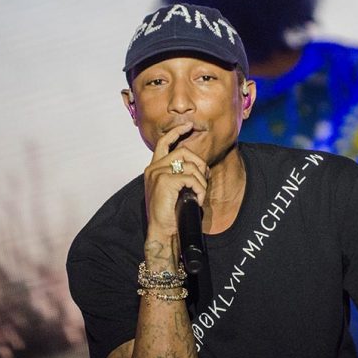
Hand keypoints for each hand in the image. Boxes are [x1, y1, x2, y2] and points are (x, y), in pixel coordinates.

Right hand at [144, 122, 208, 237]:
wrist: (161, 231)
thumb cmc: (169, 213)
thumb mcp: (173, 190)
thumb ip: (178, 175)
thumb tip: (198, 166)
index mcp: (153, 168)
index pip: (164, 142)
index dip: (176, 132)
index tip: (187, 126)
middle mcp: (153, 168)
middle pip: (183, 152)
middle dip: (199, 163)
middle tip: (204, 177)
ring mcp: (157, 174)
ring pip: (190, 166)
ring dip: (201, 181)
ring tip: (199, 194)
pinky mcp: (165, 182)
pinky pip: (191, 178)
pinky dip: (199, 189)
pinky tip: (197, 199)